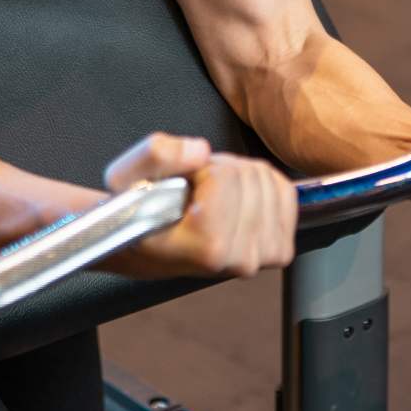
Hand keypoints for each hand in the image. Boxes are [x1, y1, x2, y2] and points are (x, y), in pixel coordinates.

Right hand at [104, 133, 296, 277]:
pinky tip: (235, 200)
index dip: (199, 171)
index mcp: (208, 246)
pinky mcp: (280, 251)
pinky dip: (261, 186)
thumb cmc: (135, 215)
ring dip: (239, 179)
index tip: (180, 190)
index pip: (225, 177)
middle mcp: (240, 259)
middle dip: (221, 173)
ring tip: (211, 198)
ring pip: (268, 181)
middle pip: (250, 177)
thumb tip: (200, 151)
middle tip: (195, 193)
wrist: (146, 250)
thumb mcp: (126, 176)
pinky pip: (285, 193)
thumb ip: (157, 155)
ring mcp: (264, 257)